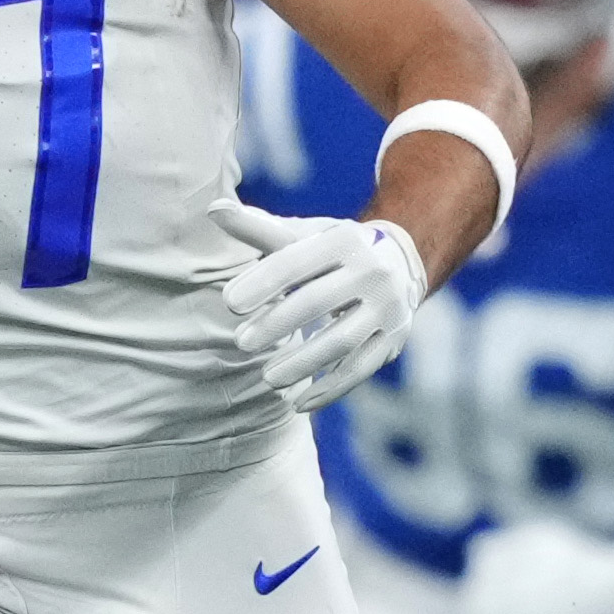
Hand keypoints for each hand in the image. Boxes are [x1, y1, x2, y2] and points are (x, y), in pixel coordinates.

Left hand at [217, 203, 422, 409]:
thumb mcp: (301, 235)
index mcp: (345, 239)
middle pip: (317, 302)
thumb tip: (214, 210)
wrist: (399, 263)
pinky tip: (299, 403)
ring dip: (301, 363)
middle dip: (276, 324)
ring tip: (267, 377)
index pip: (297, 262)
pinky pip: (360, 370)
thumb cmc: (331, 251)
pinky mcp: (393, 339)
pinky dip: (329, 390)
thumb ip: (258, 228)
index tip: (229, 304)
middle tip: (240, 343)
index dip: (262, 282)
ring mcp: (387, 308)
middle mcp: (372, 272)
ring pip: (341, 341)